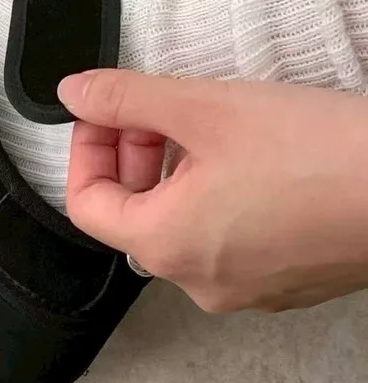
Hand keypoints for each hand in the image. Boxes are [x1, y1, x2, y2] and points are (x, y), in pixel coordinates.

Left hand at [59, 70, 367, 312]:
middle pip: (134, 216)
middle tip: (158, 108)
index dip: (86, 149)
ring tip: (204, 125)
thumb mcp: (204, 107)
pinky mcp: (286, 281)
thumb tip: (73, 92)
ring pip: (181, 227)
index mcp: (168, 246)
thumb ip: (126, 98)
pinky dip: (215, 198)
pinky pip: (226, 240)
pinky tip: (247, 159)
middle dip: (133, 154)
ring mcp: (247, 289)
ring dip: (174, 173)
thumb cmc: (310, 149)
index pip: (86, 205)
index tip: (105, 110)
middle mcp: (200, 282)